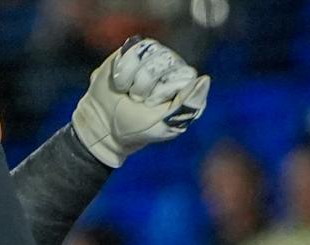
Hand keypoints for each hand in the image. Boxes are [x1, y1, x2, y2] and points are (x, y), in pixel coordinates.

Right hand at [71, 36, 210, 167]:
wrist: (104, 126)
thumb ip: (189, 104)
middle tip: (139, 102)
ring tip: (129, 93)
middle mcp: (170, 67)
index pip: (184, 73)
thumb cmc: (137, 129)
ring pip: (147, 54)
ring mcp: (152, 56)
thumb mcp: (166, 124)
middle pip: (165, 61)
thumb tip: (205, 78)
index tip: (153, 108)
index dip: (165, 91)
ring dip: (133, 81)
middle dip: (146, 87)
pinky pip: (132, 50)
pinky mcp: (133, 50)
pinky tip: (121, 84)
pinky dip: (122, 72)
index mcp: (184, 85)